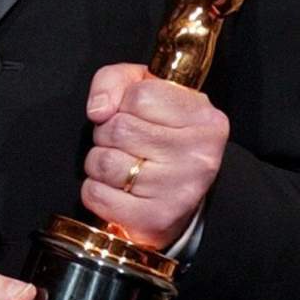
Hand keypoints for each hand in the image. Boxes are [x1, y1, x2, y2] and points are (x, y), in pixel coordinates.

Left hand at [82, 63, 228, 249]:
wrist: (179, 194)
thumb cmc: (160, 134)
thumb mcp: (144, 90)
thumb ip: (114, 80)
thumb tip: (98, 110)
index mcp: (204, 118)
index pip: (140, 96)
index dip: (124, 103)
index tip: (134, 115)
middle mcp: (198, 155)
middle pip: (119, 128)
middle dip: (107, 133)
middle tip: (125, 143)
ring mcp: (179, 190)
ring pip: (104, 162)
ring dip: (99, 161)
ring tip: (122, 165)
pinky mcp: (155, 219)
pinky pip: (97, 194)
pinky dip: (96, 190)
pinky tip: (118, 189)